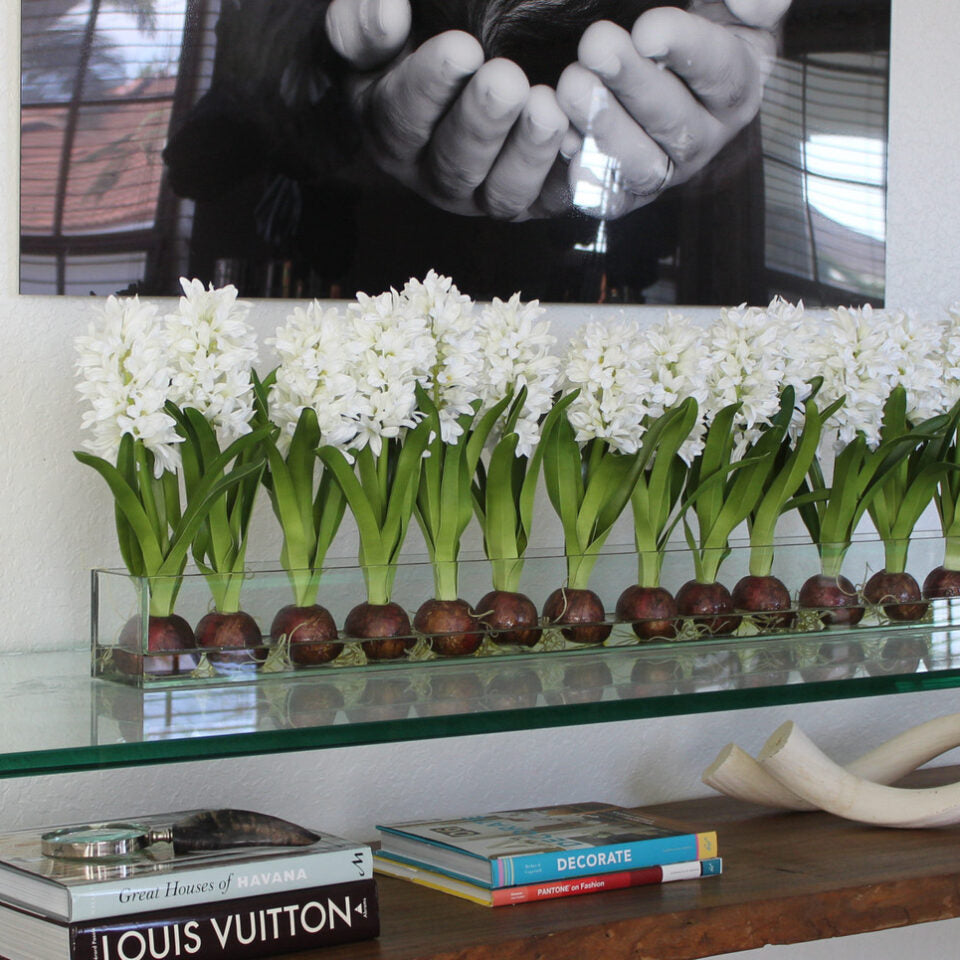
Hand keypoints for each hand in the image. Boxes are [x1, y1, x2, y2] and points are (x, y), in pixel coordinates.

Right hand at [325, 0, 576, 219]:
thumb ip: (365, 21)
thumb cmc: (420, 38)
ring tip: (550, 108)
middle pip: (455, 163)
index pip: (401, 116)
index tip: (461, 48)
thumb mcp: (374, 26)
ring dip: (529, 153)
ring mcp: (486, 193)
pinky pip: (554, 197)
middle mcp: (435, 174)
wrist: (473, 67)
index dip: (429, 86)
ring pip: (505, 191)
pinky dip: (573, 173)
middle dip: (483, 123)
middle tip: (508, 81)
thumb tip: (387, 13)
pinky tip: (587, 135)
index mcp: (391, 131)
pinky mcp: (535, 200)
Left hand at [556, 0, 789, 219]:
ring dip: (605, 128)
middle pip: (675, 122)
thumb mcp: (728, 3)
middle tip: (595, 46)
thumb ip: (752, 0)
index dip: (687, 51)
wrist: (642, 58)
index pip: (721, 73)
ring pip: (643, 166)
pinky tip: (566, 147)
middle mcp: (704, 138)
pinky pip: (612, 198)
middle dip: (633, 84)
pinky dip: (589, 180)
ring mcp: (664, 169)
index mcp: (735, 87)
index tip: (648, 29)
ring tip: (572, 85)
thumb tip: (749, 6)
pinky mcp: (626, 192)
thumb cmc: (689, 19)